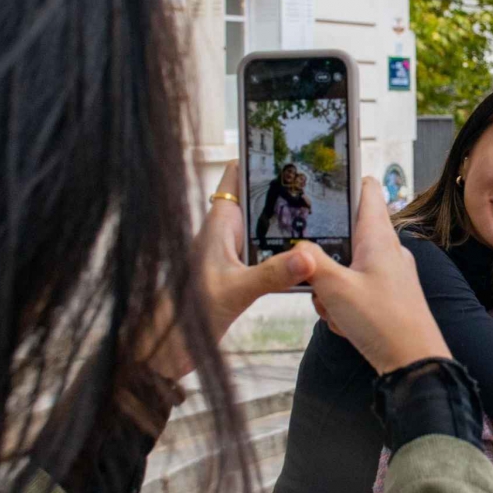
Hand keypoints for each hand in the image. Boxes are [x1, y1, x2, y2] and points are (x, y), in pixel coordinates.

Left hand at [143, 163, 315, 379]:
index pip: (235, 176)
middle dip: (283, 190)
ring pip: (263, 227)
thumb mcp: (236, 290)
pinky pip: (266, 254)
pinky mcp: (237, 275)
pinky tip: (308, 259)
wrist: (169, 345)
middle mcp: (225, 233)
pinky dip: (285, 252)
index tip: (287, 148)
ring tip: (323, 215)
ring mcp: (231, 254)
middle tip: (318, 182)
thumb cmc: (188, 313)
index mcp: (219, 224)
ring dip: (286, 223)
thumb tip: (308, 256)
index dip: (257, 158)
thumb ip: (271, 273)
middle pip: (256, 199)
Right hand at [296, 178, 449, 373]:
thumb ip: (311, 262)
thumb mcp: (334, 288)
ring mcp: (389, 272)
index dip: (343, 182)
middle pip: (346, 234)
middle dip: (323, 255)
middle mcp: (387, 249)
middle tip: (316, 278)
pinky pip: (355, 289)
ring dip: (331, 287)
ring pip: (346, 266)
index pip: (366, 188)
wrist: (415, 364)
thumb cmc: (383, 323)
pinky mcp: (388, 295)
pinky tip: (345, 323)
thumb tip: (298, 248)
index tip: (318, 189)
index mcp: (378, 236)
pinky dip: (344, 304)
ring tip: (334, 309)